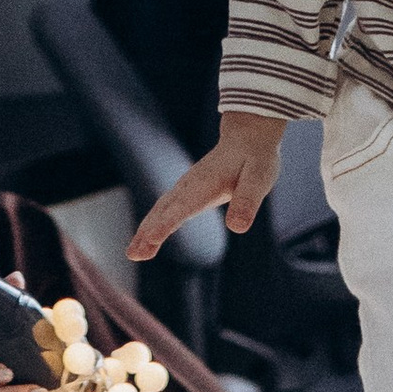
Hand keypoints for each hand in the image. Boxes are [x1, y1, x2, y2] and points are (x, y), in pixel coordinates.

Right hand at [128, 111, 286, 259]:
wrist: (247, 136)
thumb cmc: (255, 158)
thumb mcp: (259, 179)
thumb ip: (248, 201)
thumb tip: (238, 228)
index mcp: (206, 185)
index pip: (182, 208)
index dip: (166, 224)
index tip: (151, 240)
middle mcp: (190, 185)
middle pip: (164, 210)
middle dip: (148, 232)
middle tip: (133, 255)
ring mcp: (186, 186)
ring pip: (160, 209)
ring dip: (146, 230)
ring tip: (134, 253)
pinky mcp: (187, 190)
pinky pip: (165, 208)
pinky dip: (153, 223)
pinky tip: (147, 237)